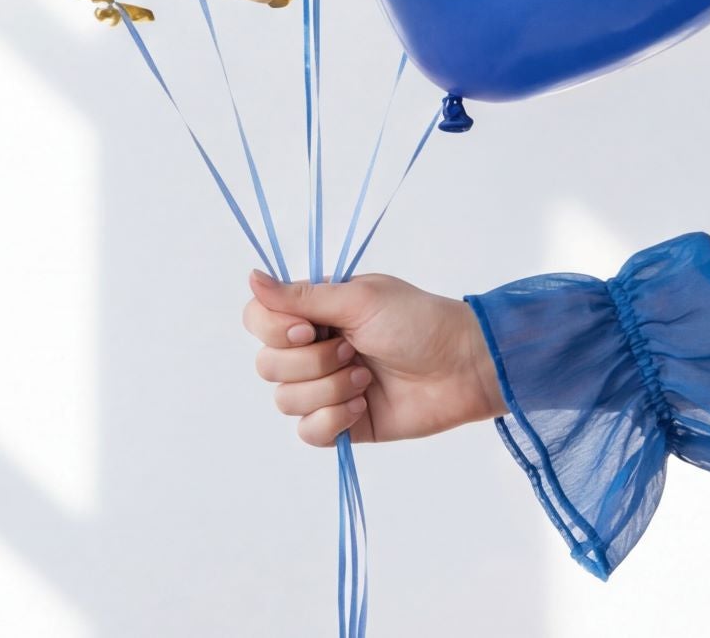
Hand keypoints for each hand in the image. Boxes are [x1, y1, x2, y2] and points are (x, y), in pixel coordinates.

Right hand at [242, 269, 505, 447]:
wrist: (459, 367)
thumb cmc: (416, 320)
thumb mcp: (359, 299)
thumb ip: (302, 296)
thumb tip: (251, 277)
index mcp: (314, 311)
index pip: (258, 319)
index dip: (274, 330)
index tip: (309, 329)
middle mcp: (313, 348)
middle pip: (267, 365)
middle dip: (311, 363)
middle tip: (353, 350)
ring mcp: (325, 387)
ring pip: (286, 400)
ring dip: (327, 389)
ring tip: (366, 378)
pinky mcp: (340, 423)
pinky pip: (307, 432)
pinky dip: (333, 420)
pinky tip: (362, 405)